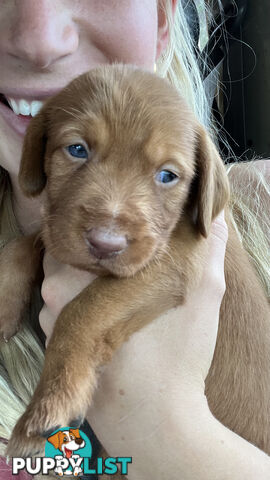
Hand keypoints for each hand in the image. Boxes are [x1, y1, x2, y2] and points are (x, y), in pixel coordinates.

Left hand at [39, 212, 227, 478]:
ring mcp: (54, 331)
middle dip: (103, 266)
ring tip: (129, 306)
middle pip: (75, 263)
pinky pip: (70, 322)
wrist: (154, 422)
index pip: (81, 237)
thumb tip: (215, 217)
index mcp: (73, 278)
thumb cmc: (175, 355)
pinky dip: (90, 319)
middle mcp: (53, 303)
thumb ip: (208, 246)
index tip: (133, 248)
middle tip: (137, 277)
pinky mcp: (63, 355)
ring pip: (71, 293)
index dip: (109, 240)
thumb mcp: (203, 291)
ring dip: (94, 293)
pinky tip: (120, 332)